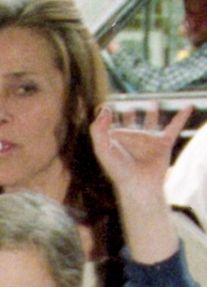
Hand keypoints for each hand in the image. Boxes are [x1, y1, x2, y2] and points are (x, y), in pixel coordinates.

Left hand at [88, 101, 183, 264]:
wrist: (139, 184)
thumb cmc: (118, 170)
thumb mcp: (102, 148)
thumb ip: (97, 129)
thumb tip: (106, 109)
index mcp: (117, 141)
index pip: (111, 125)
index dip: (108, 116)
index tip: (108, 108)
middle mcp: (133, 140)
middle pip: (131, 124)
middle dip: (129, 116)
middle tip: (128, 107)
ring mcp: (149, 141)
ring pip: (151, 123)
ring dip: (152, 113)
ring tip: (152, 102)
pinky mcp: (164, 143)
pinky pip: (175, 126)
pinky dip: (182, 116)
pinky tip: (189, 106)